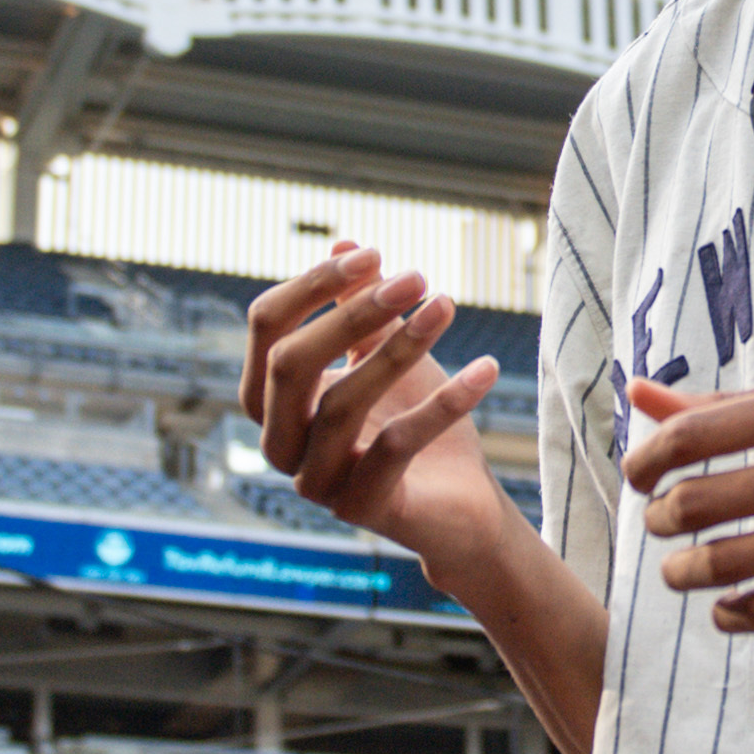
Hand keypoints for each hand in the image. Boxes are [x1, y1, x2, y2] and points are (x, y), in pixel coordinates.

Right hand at [241, 241, 507, 583]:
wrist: (460, 502)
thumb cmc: (412, 418)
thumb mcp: (387, 353)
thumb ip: (361, 307)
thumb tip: (344, 245)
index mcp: (272, 399)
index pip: (266, 328)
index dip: (313, 285)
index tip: (374, 254)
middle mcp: (279, 443)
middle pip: (290, 365)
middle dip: (353, 312)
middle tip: (416, 277)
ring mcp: (316, 481)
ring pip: (342, 403)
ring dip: (400, 347)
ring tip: (447, 305)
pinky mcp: (362, 509)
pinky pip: (397, 446)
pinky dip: (445, 402)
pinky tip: (486, 369)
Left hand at [623, 373, 753, 632]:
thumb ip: (736, 405)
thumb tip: (639, 394)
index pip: (701, 433)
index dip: (648, 460)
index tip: (638, 476)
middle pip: (708, 500)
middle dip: (666, 518)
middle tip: (663, 523)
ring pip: (737, 563)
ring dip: (688, 573)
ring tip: (681, 570)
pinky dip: (736, 614)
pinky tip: (728, 608)